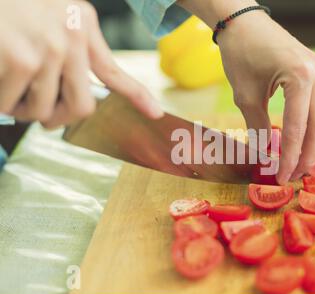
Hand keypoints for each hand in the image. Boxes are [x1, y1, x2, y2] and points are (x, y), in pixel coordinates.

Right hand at [0, 0, 162, 127]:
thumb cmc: (13, 3)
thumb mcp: (56, 13)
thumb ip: (73, 46)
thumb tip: (80, 94)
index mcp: (83, 25)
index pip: (114, 71)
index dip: (138, 96)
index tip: (156, 113)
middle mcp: (72, 37)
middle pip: (81, 107)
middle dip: (57, 118)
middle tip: (39, 112)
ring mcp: (48, 48)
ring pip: (43, 111)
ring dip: (23, 110)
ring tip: (11, 90)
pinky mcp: (19, 58)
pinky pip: (10, 104)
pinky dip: (2, 102)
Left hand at [179, 0, 314, 184]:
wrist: (242, 23)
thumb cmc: (241, 55)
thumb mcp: (245, 97)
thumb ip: (260, 128)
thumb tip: (268, 156)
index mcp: (299, 78)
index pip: (296, 129)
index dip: (289, 158)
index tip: (282, 177)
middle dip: (308, 152)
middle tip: (295, 172)